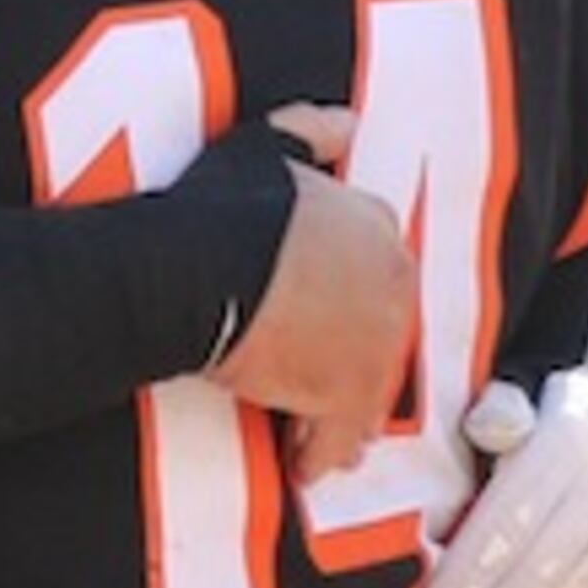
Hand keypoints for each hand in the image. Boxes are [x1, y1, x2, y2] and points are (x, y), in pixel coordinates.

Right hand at [206, 104, 415, 481]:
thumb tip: (348, 122)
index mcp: (376, 226)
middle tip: (323, 393)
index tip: (329, 325)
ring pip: (366, 392)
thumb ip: (311, 132)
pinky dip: (323, 451)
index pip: (377, 274)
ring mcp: (374, 341)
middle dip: (354, 368)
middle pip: (378, 339)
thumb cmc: (220, 211)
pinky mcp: (346, 390)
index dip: (349, 305)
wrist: (196, 268)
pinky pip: (341, 432)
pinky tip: (303, 465)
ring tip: (317, 442)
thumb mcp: (265, 149)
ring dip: (342, 420)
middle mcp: (391, 284)